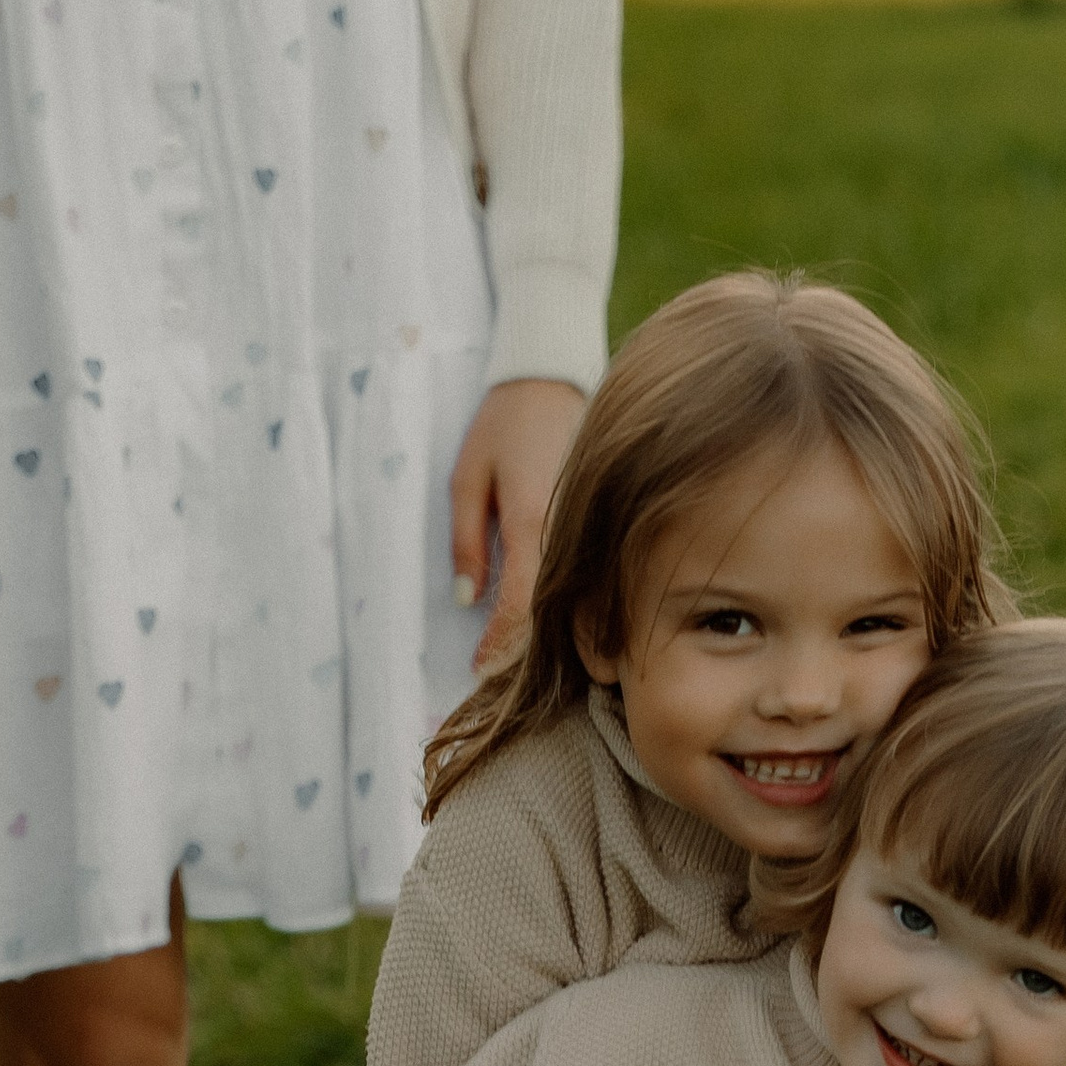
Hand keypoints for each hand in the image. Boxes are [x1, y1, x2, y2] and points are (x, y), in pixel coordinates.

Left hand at [450, 376, 583, 666]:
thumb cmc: (504, 422)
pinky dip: (567, 607)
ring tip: (523, 668)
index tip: (478, 671)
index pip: (519, 606)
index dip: (498, 646)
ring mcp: (589, 530)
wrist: (553, 377)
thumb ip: (467, 540)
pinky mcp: (598, 525)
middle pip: (551, 614)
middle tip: (499, 688)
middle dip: (524, 655)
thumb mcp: (467, 476)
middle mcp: (568, 533)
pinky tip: (555, 627)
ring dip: (549, 637)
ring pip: (572, 601)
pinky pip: (584, 577)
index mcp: (533, 521)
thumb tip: (467, 599)